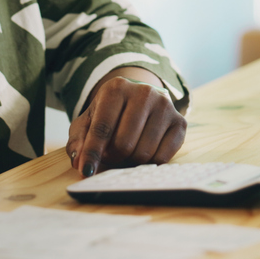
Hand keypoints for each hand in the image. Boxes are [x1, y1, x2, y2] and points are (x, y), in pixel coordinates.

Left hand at [67, 68, 186, 176]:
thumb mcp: (88, 121)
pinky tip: (143, 151)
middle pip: (124, 144)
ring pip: (144, 153)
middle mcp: (144, 92)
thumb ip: (79, 140)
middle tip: (110, 154)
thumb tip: (79, 162)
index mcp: (117, 87)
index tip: (86, 171)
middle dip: (112, 157)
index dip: (92, 152)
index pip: (102, 127)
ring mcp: (165, 106)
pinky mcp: (180, 122)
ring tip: (126, 151)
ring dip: (130, 161)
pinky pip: (162, 157)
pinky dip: (149, 163)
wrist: (139, 98)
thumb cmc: (109, 113)